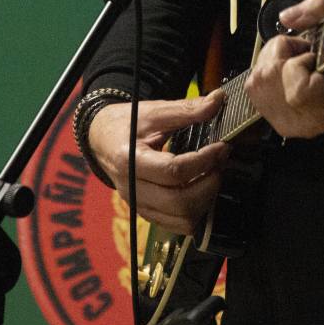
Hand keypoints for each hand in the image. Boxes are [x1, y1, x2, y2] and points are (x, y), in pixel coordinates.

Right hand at [88, 92, 229, 232]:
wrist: (102, 138)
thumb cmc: (127, 123)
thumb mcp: (154, 111)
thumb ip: (187, 109)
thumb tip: (218, 99)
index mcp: (129, 160)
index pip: (174, 171)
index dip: (204, 161)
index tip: (221, 147)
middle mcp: (131, 189)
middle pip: (179, 202)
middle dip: (209, 184)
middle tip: (220, 162)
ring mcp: (138, 204)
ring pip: (181, 220)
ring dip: (205, 200)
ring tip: (213, 175)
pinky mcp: (146, 212)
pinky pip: (177, 225)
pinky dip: (196, 212)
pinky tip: (202, 189)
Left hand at [245, 0, 323, 137]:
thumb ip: (320, 10)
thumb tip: (287, 16)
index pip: (298, 90)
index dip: (300, 62)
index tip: (314, 55)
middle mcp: (308, 119)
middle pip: (269, 77)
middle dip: (283, 54)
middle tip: (307, 55)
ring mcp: (289, 123)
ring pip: (257, 79)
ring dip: (274, 62)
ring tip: (300, 64)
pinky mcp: (275, 121)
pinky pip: (254, 87)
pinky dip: (268, 73)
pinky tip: (289, 75)